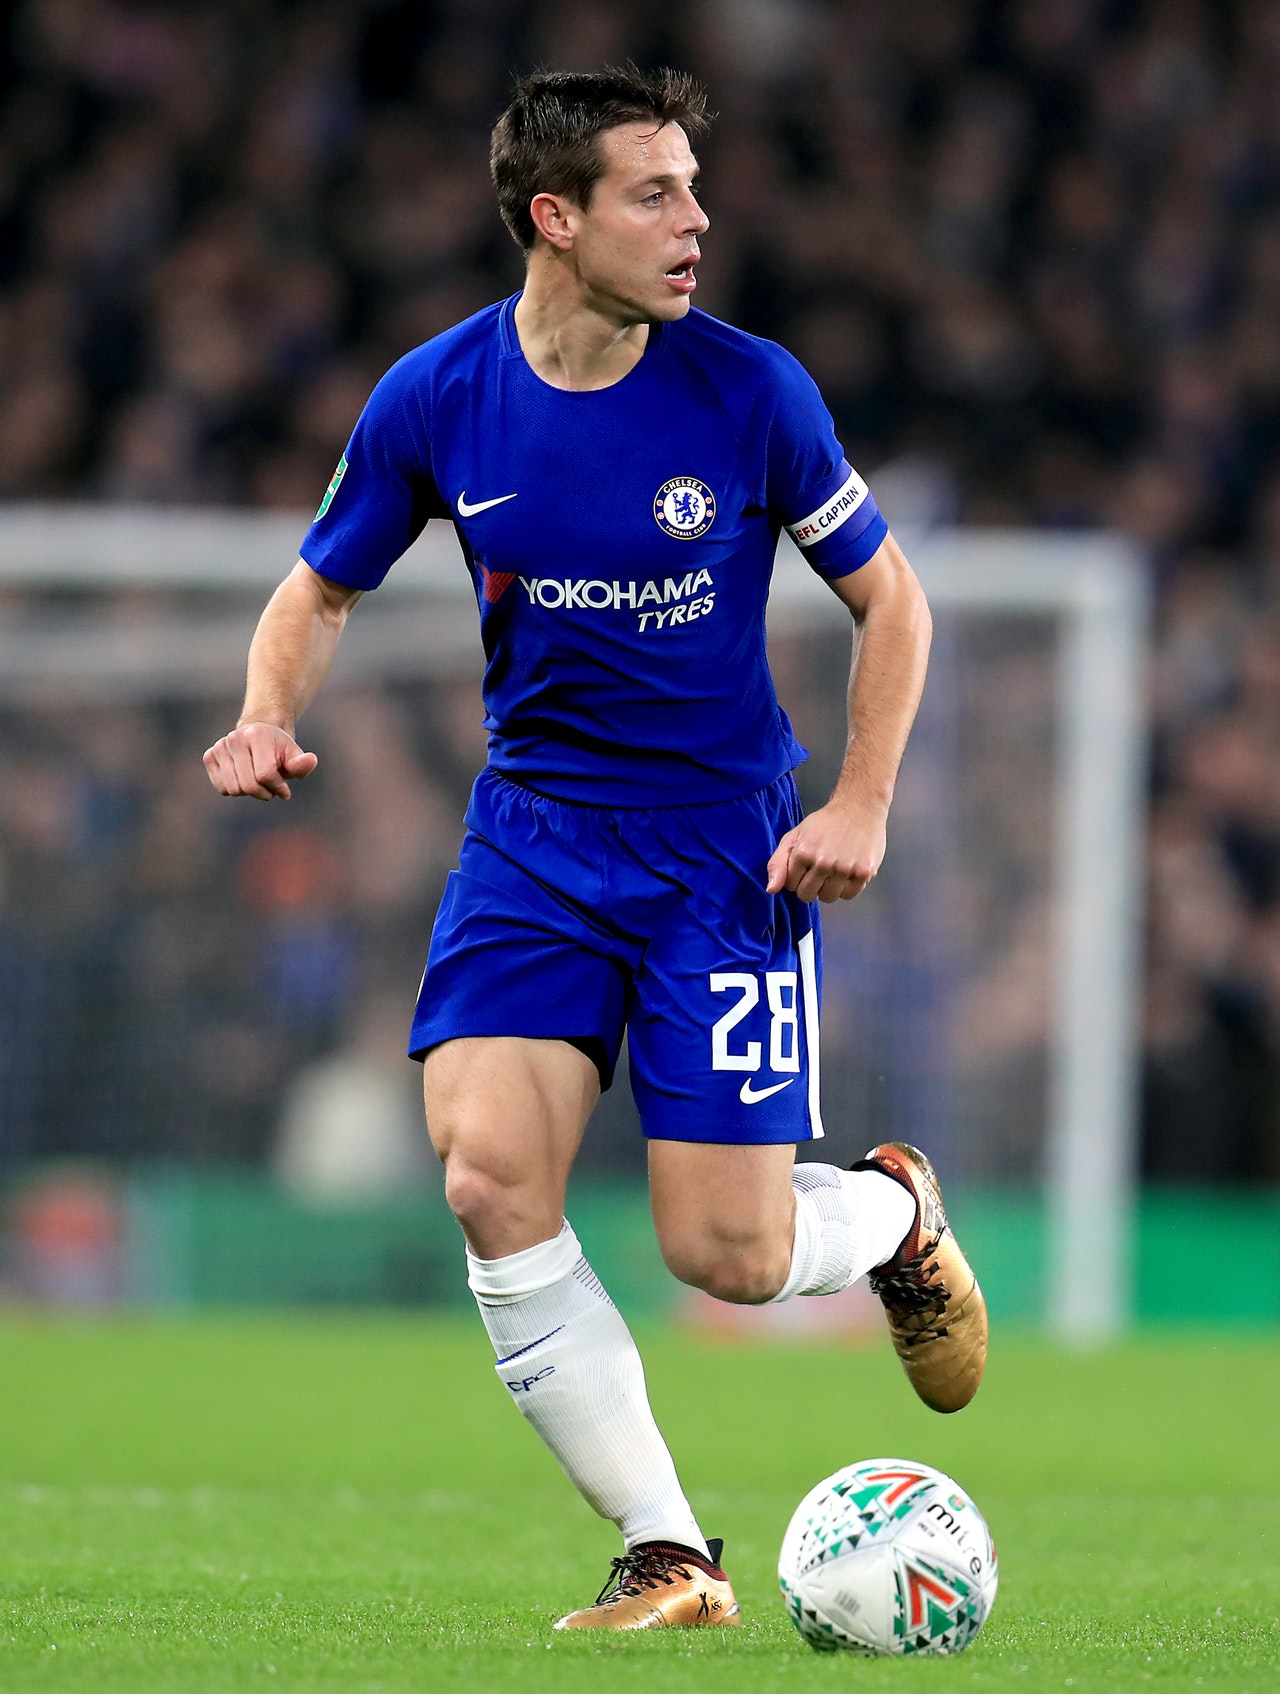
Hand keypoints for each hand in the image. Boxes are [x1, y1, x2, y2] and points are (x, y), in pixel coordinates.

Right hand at [203, 721, 317, 800]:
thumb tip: (311, 760)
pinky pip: (222, 788)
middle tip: (271, 789)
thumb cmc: (279, 749)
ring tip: (258, 781)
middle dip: (264, 793)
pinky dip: (235, 789)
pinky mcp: (209, 756)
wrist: (258, 733)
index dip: (277, 788)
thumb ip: (302, 764)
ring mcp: (220, 747)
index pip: (264, 775)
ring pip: (233, 789)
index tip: (285, 790)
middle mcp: (234, 739)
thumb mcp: (294, 756)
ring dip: (249, 793)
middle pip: (248, 786)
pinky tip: (243, 778)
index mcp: (256, 736)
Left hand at [766, 799, 885, 902]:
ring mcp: (844, 869)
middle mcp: (823, 862)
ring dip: (828, 887)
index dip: (797, 877)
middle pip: (807, 895)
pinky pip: (848, 896)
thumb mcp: (794, 836)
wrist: (859, 808)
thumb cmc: (825, 822)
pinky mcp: (863, 873)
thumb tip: (771, 889)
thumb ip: (778, 863)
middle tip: (818, 869)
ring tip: (833, 870)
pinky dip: (846, 888)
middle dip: (809, 885)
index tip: (805, 865)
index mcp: (803, 853)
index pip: (791, 885)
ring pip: (828, 898)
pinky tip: (847, 872)